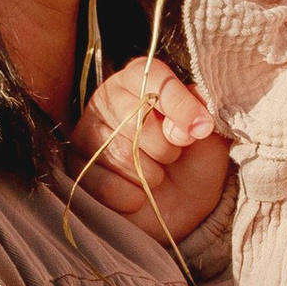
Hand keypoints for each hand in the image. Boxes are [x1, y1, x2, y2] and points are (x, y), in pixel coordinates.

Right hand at [70, 60, 232, 246]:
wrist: (181, 210)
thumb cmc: (192, 163)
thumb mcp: (209, 135)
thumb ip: (204, 114)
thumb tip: (197, 114)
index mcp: (139, 80)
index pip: (151, 76)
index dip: (179, 103)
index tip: (202, 129)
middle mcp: (107, 100)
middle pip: (136, 117)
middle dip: (166, 147)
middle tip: (171, 157)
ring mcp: (87, 135)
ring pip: (122, 154)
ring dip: (150, 174)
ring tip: (154, 174)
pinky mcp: (77, 171)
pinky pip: (109, 186)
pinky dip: (133, 197)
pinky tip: (137, 194)